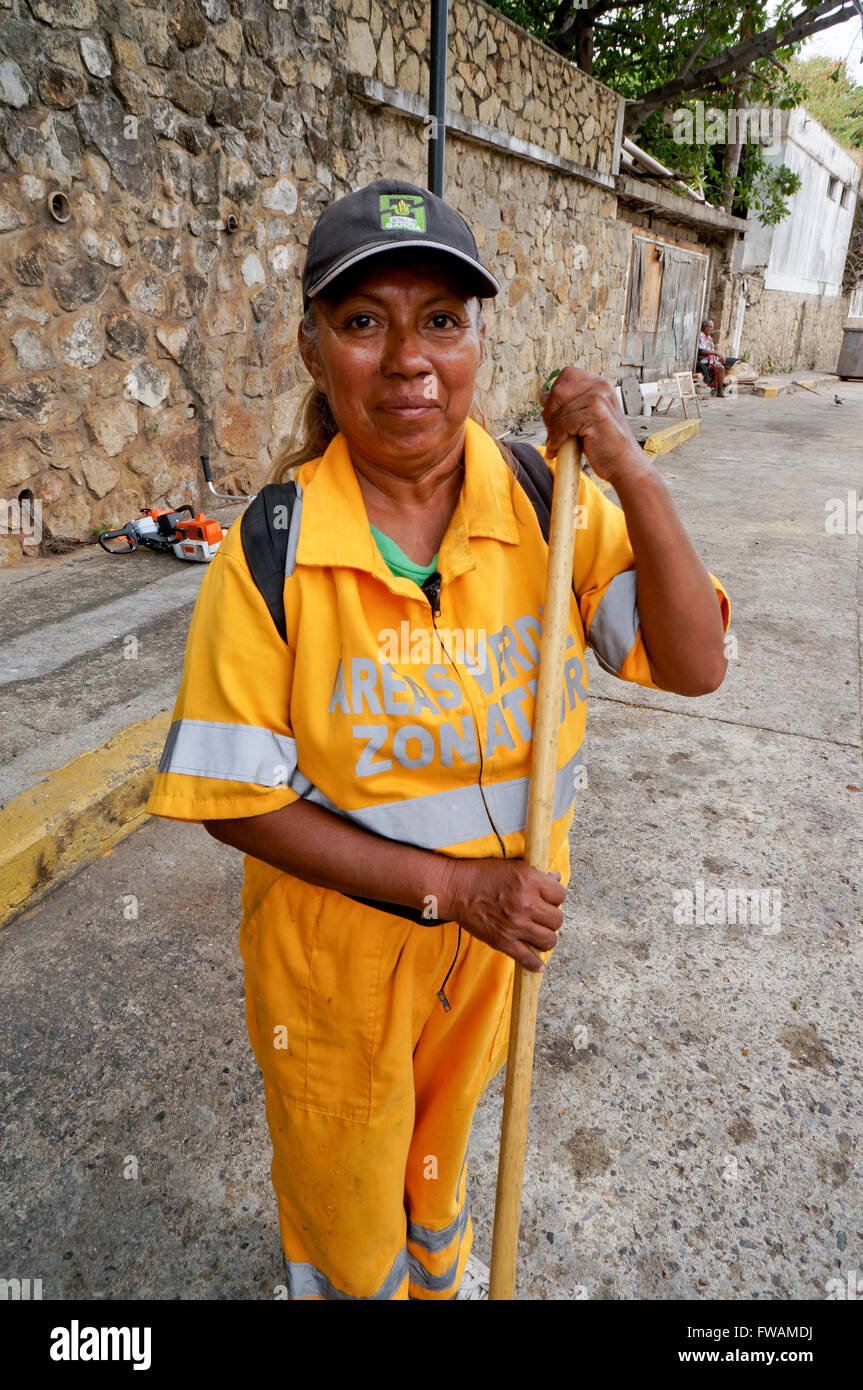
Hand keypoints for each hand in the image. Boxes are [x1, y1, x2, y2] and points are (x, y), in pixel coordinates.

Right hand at [436, 858, 565, 971]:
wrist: (454, 888)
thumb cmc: (482, 874)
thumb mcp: (513, 866)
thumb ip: (536, 874)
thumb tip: (557, 878)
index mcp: (529, 880)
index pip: (560, 895)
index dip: (555, 897)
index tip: (547, 899)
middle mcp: (525, 903)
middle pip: (557, 919)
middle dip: (551, 917)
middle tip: (541, 916)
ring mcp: (515, 925)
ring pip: (549, 940)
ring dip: (546, 937)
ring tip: (538, 933)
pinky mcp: (503, 941)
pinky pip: (528, 958)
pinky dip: (535, 963)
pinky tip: (538, 964)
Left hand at [541, 365, 645, 484]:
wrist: (623, 463)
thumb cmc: (603, 443)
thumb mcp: (584, 418)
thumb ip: (569, 406)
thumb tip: (543, 396)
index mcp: (599, 384)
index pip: (567, 375)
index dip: (555, 394)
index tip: (553, 415)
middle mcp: (600, 387)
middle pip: (559, 391)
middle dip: (549, 413)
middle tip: (551, 432)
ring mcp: (599, 399)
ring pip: (560, 410)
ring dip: (552, 430)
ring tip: (554, 444)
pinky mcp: (596, 414)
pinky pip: (564, 424)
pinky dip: (556, 439)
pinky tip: (556, 449)